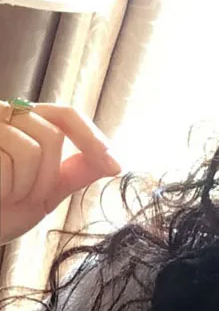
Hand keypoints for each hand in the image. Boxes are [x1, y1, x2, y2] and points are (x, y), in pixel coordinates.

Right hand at [0, 101, 122, 245]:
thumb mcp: (42, 193)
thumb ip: (72, 173)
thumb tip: (110, 161)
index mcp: (21, 122)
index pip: (66, 115)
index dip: (93, 138)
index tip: (115, 166)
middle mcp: (0, 114)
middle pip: (52, 135)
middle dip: (48, 176)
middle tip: (24, 196)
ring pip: (33, 149)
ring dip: (26, 186)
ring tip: (3, 196)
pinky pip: (7, 163)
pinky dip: (5, 190)